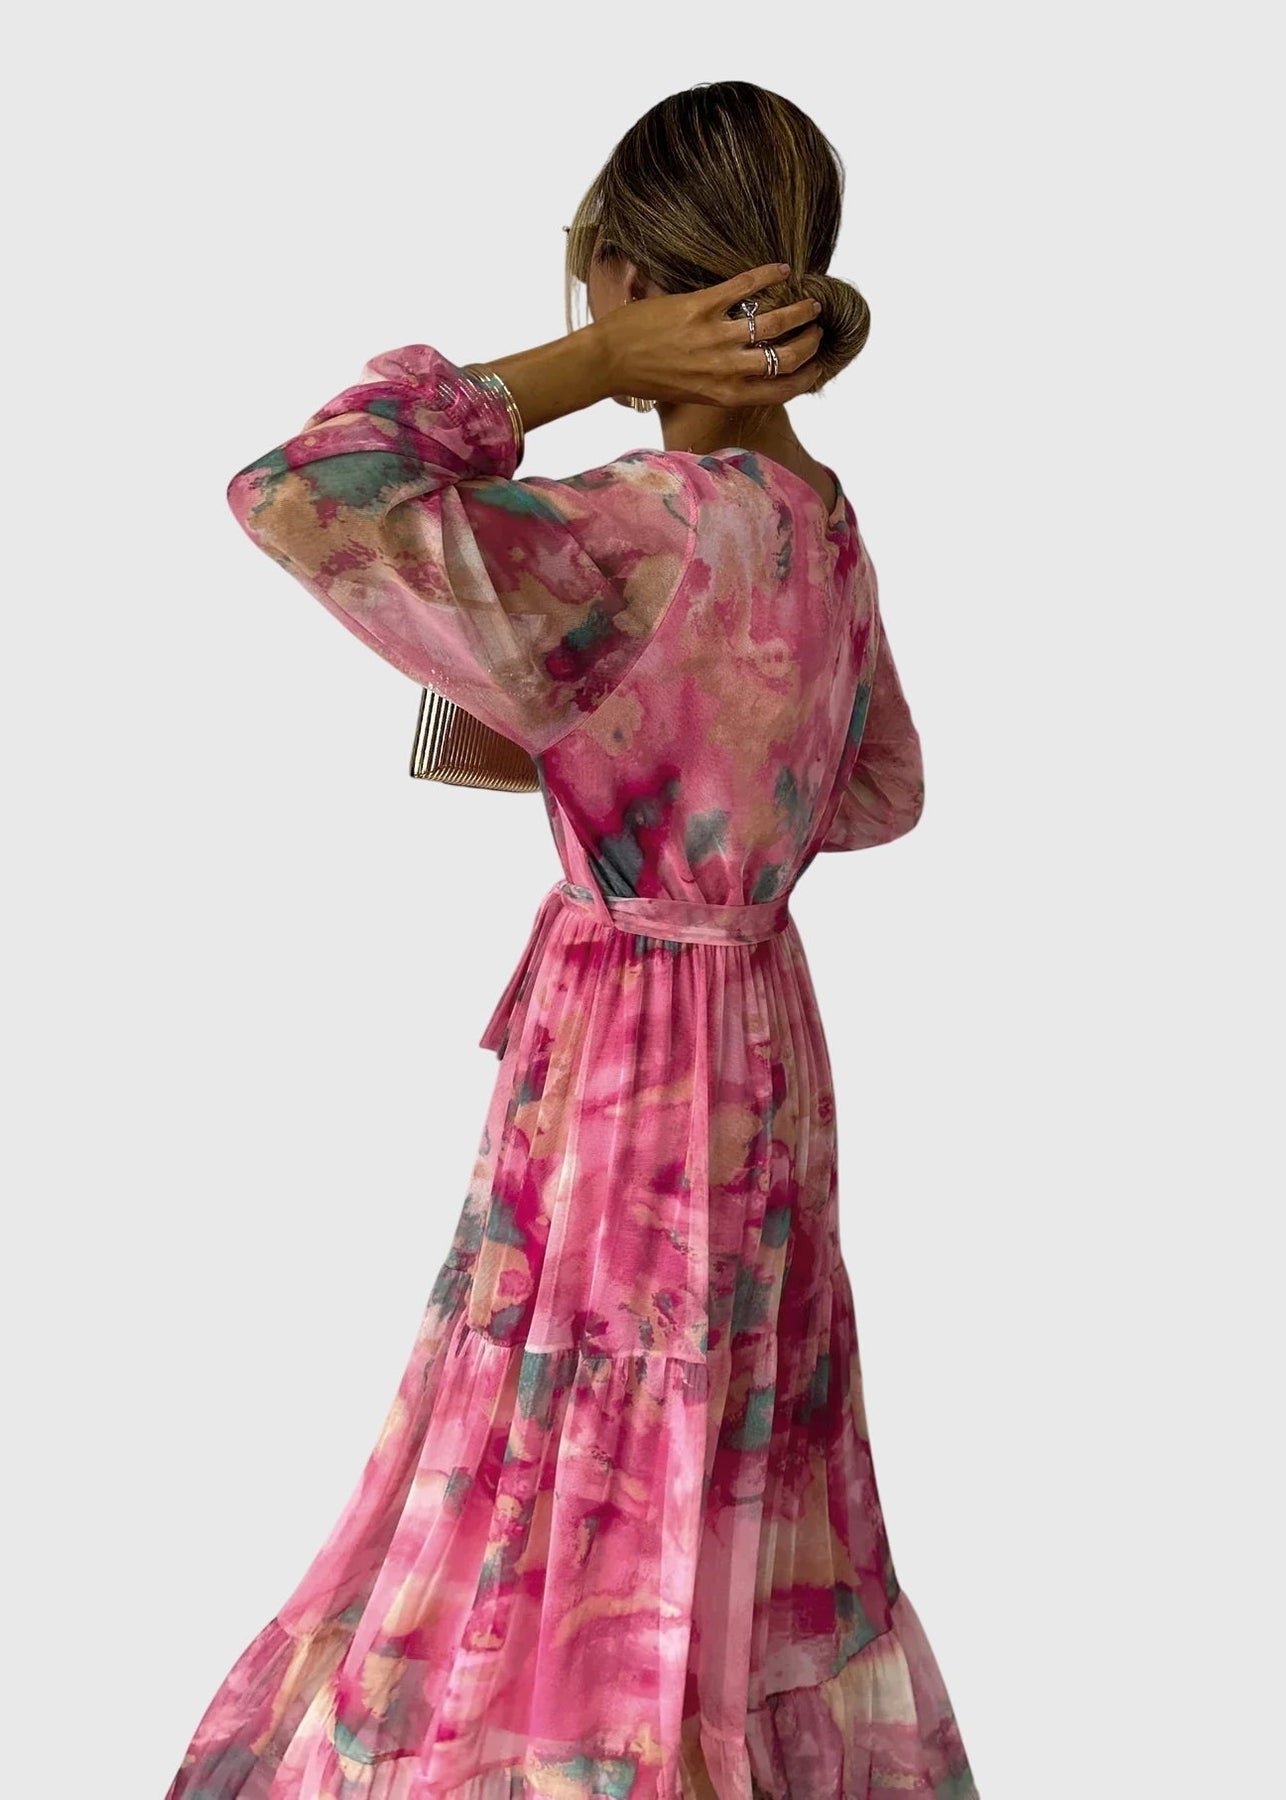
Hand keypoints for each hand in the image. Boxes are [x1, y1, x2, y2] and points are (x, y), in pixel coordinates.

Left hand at [598, 262, 824, 406]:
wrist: (608, 361)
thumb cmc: (647, 379)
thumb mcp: (691, 393)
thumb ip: (722, 382)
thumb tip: (747, 368)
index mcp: (726, 394)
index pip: (783, 390)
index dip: (808, 377)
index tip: (819, 364)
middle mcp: (726, 369)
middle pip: (788, 357)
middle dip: (810, 342)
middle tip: (817, 328)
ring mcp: (715, 337)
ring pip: (774, 321)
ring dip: (799, 309)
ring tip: (809, 302)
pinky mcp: (700, 307)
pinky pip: (744, 286)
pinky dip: (769, 275)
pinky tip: (782, 269)